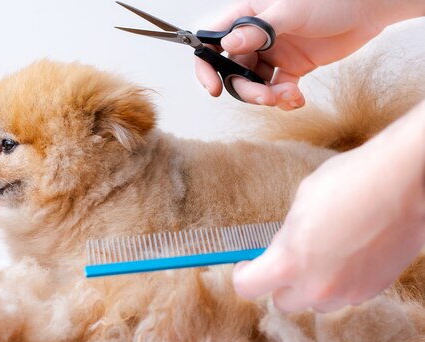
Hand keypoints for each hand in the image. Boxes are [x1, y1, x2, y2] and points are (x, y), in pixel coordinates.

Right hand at [195, 0, 422, 108]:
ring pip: (254, 84)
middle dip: (246, 90)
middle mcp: (256, 37)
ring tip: (288, 96)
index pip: (213, 42)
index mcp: (247, 17)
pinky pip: (277, 90)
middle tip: (266, 98)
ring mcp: (273, 53)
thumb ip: (259, 29)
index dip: (207, 67)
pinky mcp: (292, 68)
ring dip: (267, 96)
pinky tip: (298, 98)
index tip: (214, 88)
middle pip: (233, 71)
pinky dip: (284, 99)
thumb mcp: (292, 11)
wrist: (369, 8)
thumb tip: (227, 46)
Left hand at [232, 99, 424, 311]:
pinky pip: (345, 295)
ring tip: (323, 254)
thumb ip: (287, 236)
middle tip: (288, 260)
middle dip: (281, 283)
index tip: (247, 265)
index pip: (248, 288)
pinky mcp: (372, 290)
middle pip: (282, 302)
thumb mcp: (301, 204)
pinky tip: (348, 255)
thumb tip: (284, 248)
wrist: (405, 182)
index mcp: (288, 262)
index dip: (244, 275)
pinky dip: (342, 282)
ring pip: (316, 302)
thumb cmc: (351, 183)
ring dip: (313, 286)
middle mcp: (316, 286)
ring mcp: (347, 292)